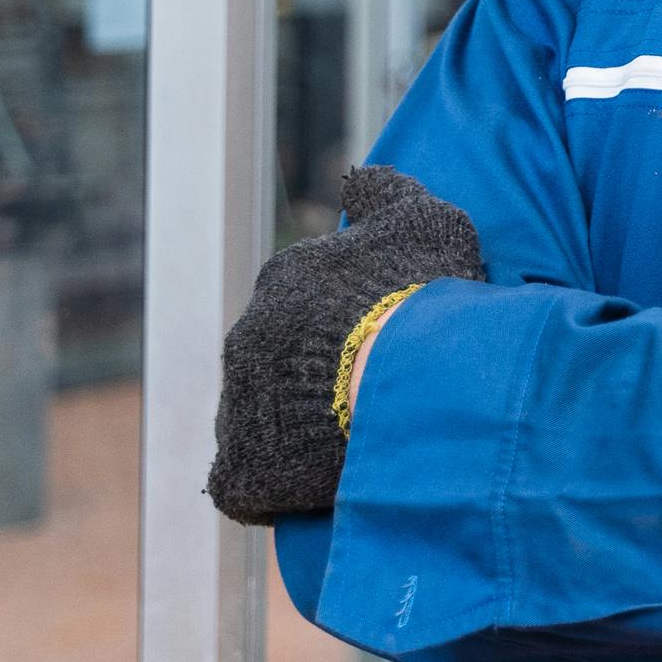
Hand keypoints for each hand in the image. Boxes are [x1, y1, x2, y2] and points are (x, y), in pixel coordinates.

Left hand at [204, 165, 486, 525]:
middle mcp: (247, 336)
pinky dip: (282, 484)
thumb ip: (387, 193)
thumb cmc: (419, 298)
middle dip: (316, 373)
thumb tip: (359, 177)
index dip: (348, 319)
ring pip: (266, 417)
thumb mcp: (424, 222)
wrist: (402, 383)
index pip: (308, 298)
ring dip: (300, 428)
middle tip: (375, 390)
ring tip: (359, 441)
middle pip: (281, 358)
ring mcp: (238, 406)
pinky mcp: (240, 469)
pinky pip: (254, 479)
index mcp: (286, 278)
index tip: (385, 336)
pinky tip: (326, 482)